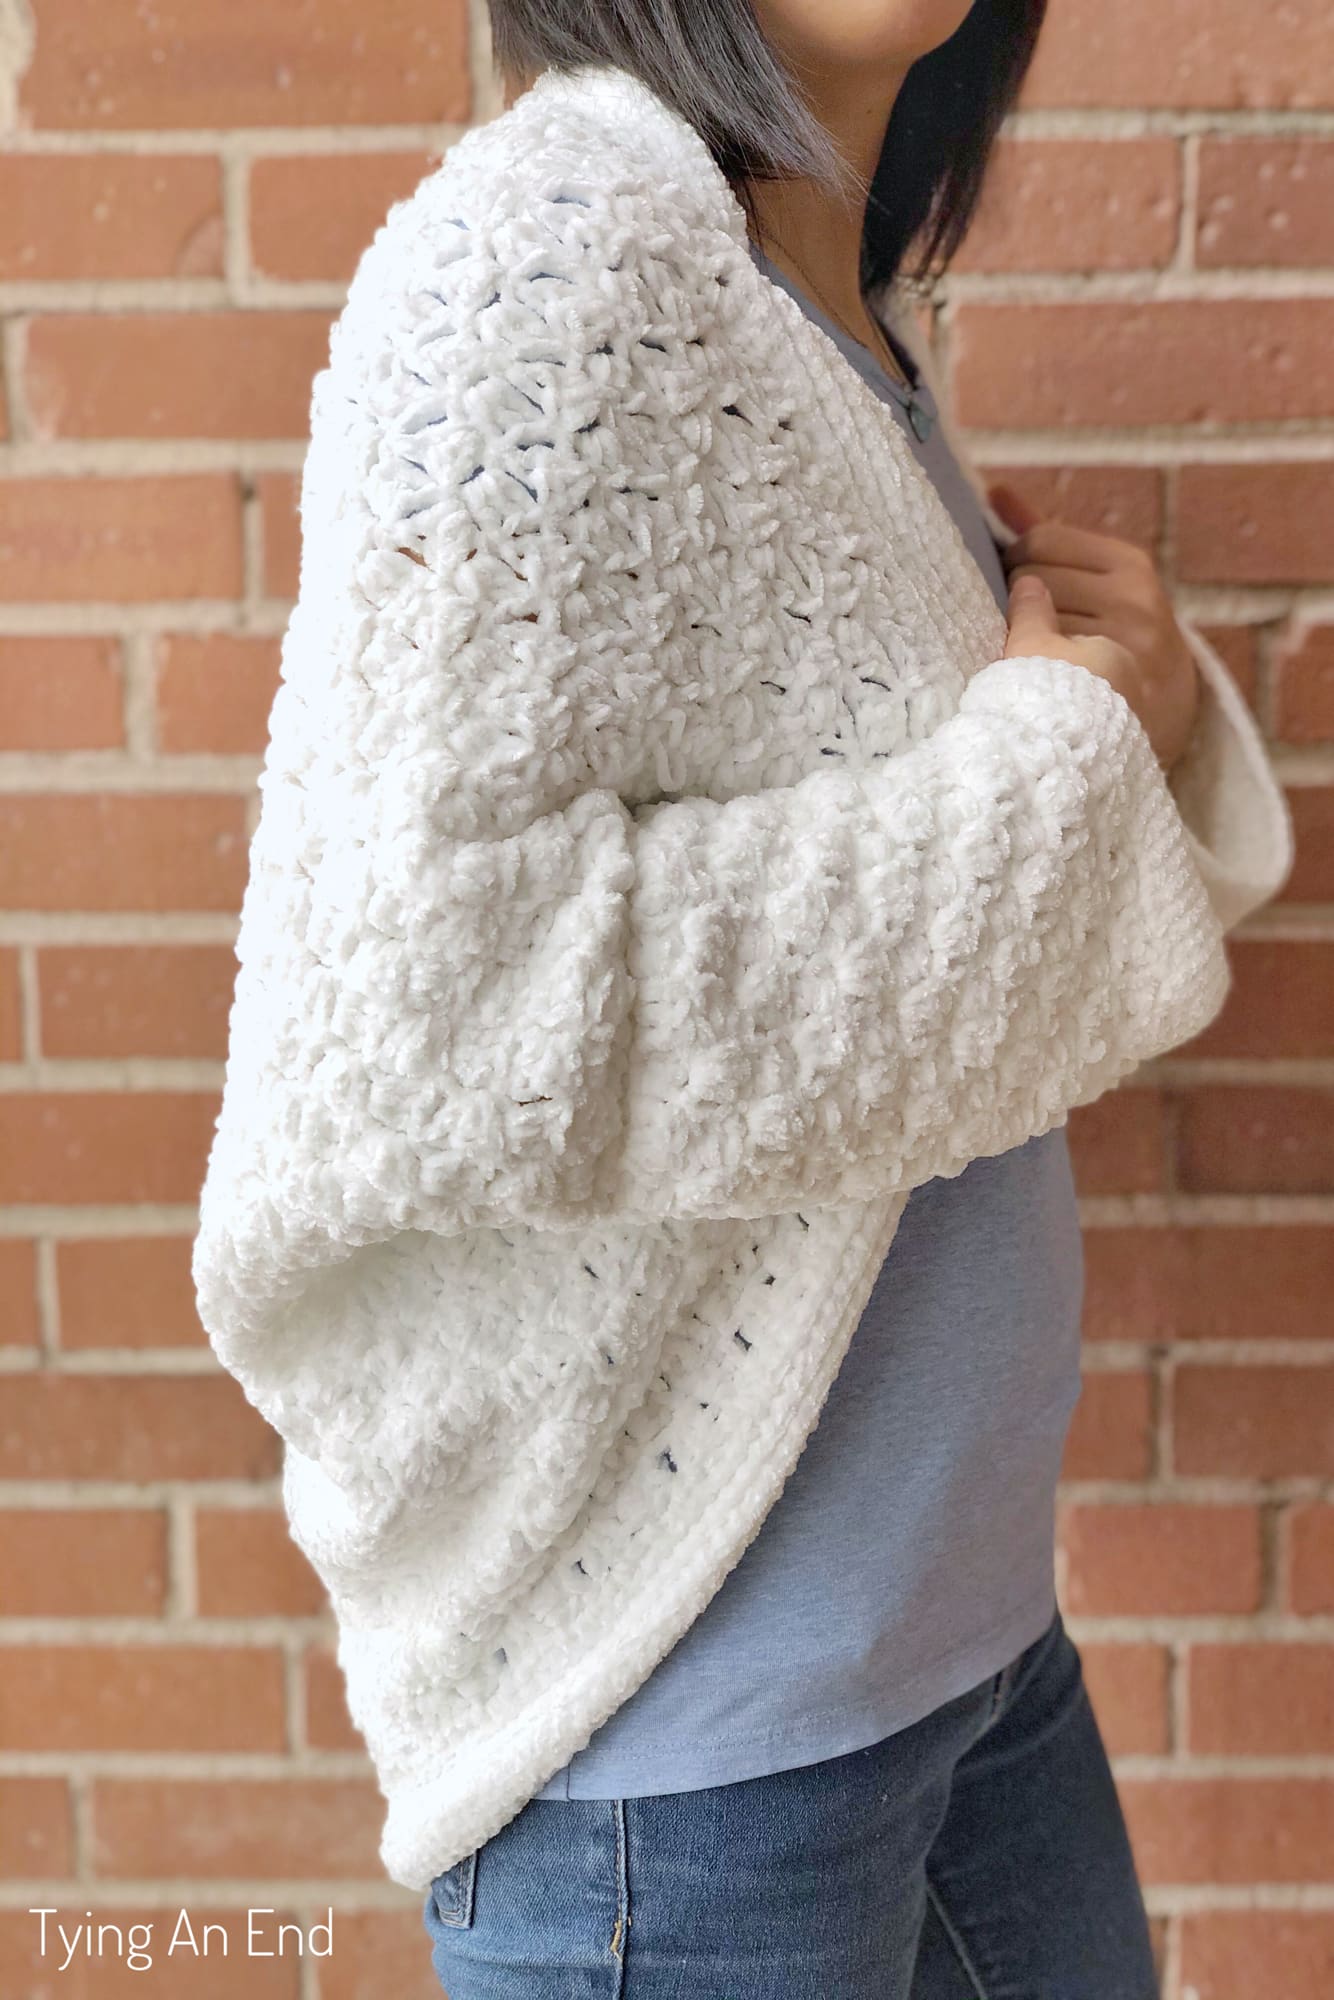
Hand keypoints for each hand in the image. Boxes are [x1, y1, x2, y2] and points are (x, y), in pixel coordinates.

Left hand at [989, 482, 1201, 773]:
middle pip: (1031, 580)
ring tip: (1036, 644)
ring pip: (1029, 620)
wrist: (1167, 704)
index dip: (1018, 557)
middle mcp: (1131, 601)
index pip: (1042, 540)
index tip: (1018, 576)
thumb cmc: (1116, 628)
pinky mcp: (1101, 684)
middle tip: (1027, 616)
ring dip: (1018, 630)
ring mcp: (1119, 645)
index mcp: (1129, 564)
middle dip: (1017, 595)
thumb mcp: (1098, 576)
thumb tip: (994, 492)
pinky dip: (1026, 661)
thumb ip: (1047, 537)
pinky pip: (1035, 659)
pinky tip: (1037, 668)